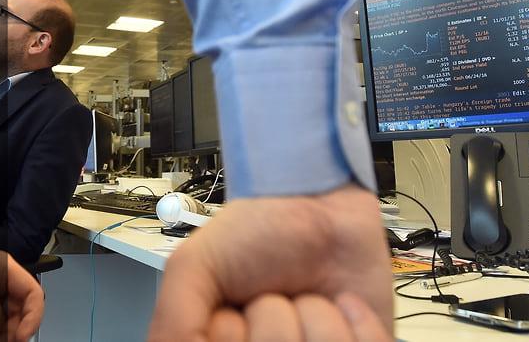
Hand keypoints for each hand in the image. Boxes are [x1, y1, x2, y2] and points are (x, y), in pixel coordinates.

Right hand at [148, 185, 393, 340]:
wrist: (319, 201)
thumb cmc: (257, 229)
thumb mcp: (192, 267)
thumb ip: (172, 323)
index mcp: (221, 341)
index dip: (228, 334)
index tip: (231, 311)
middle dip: (269, 317)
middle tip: (271, 295)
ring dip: (313, 315)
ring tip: (306, 294)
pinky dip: (356, 323)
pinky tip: (341, 302)